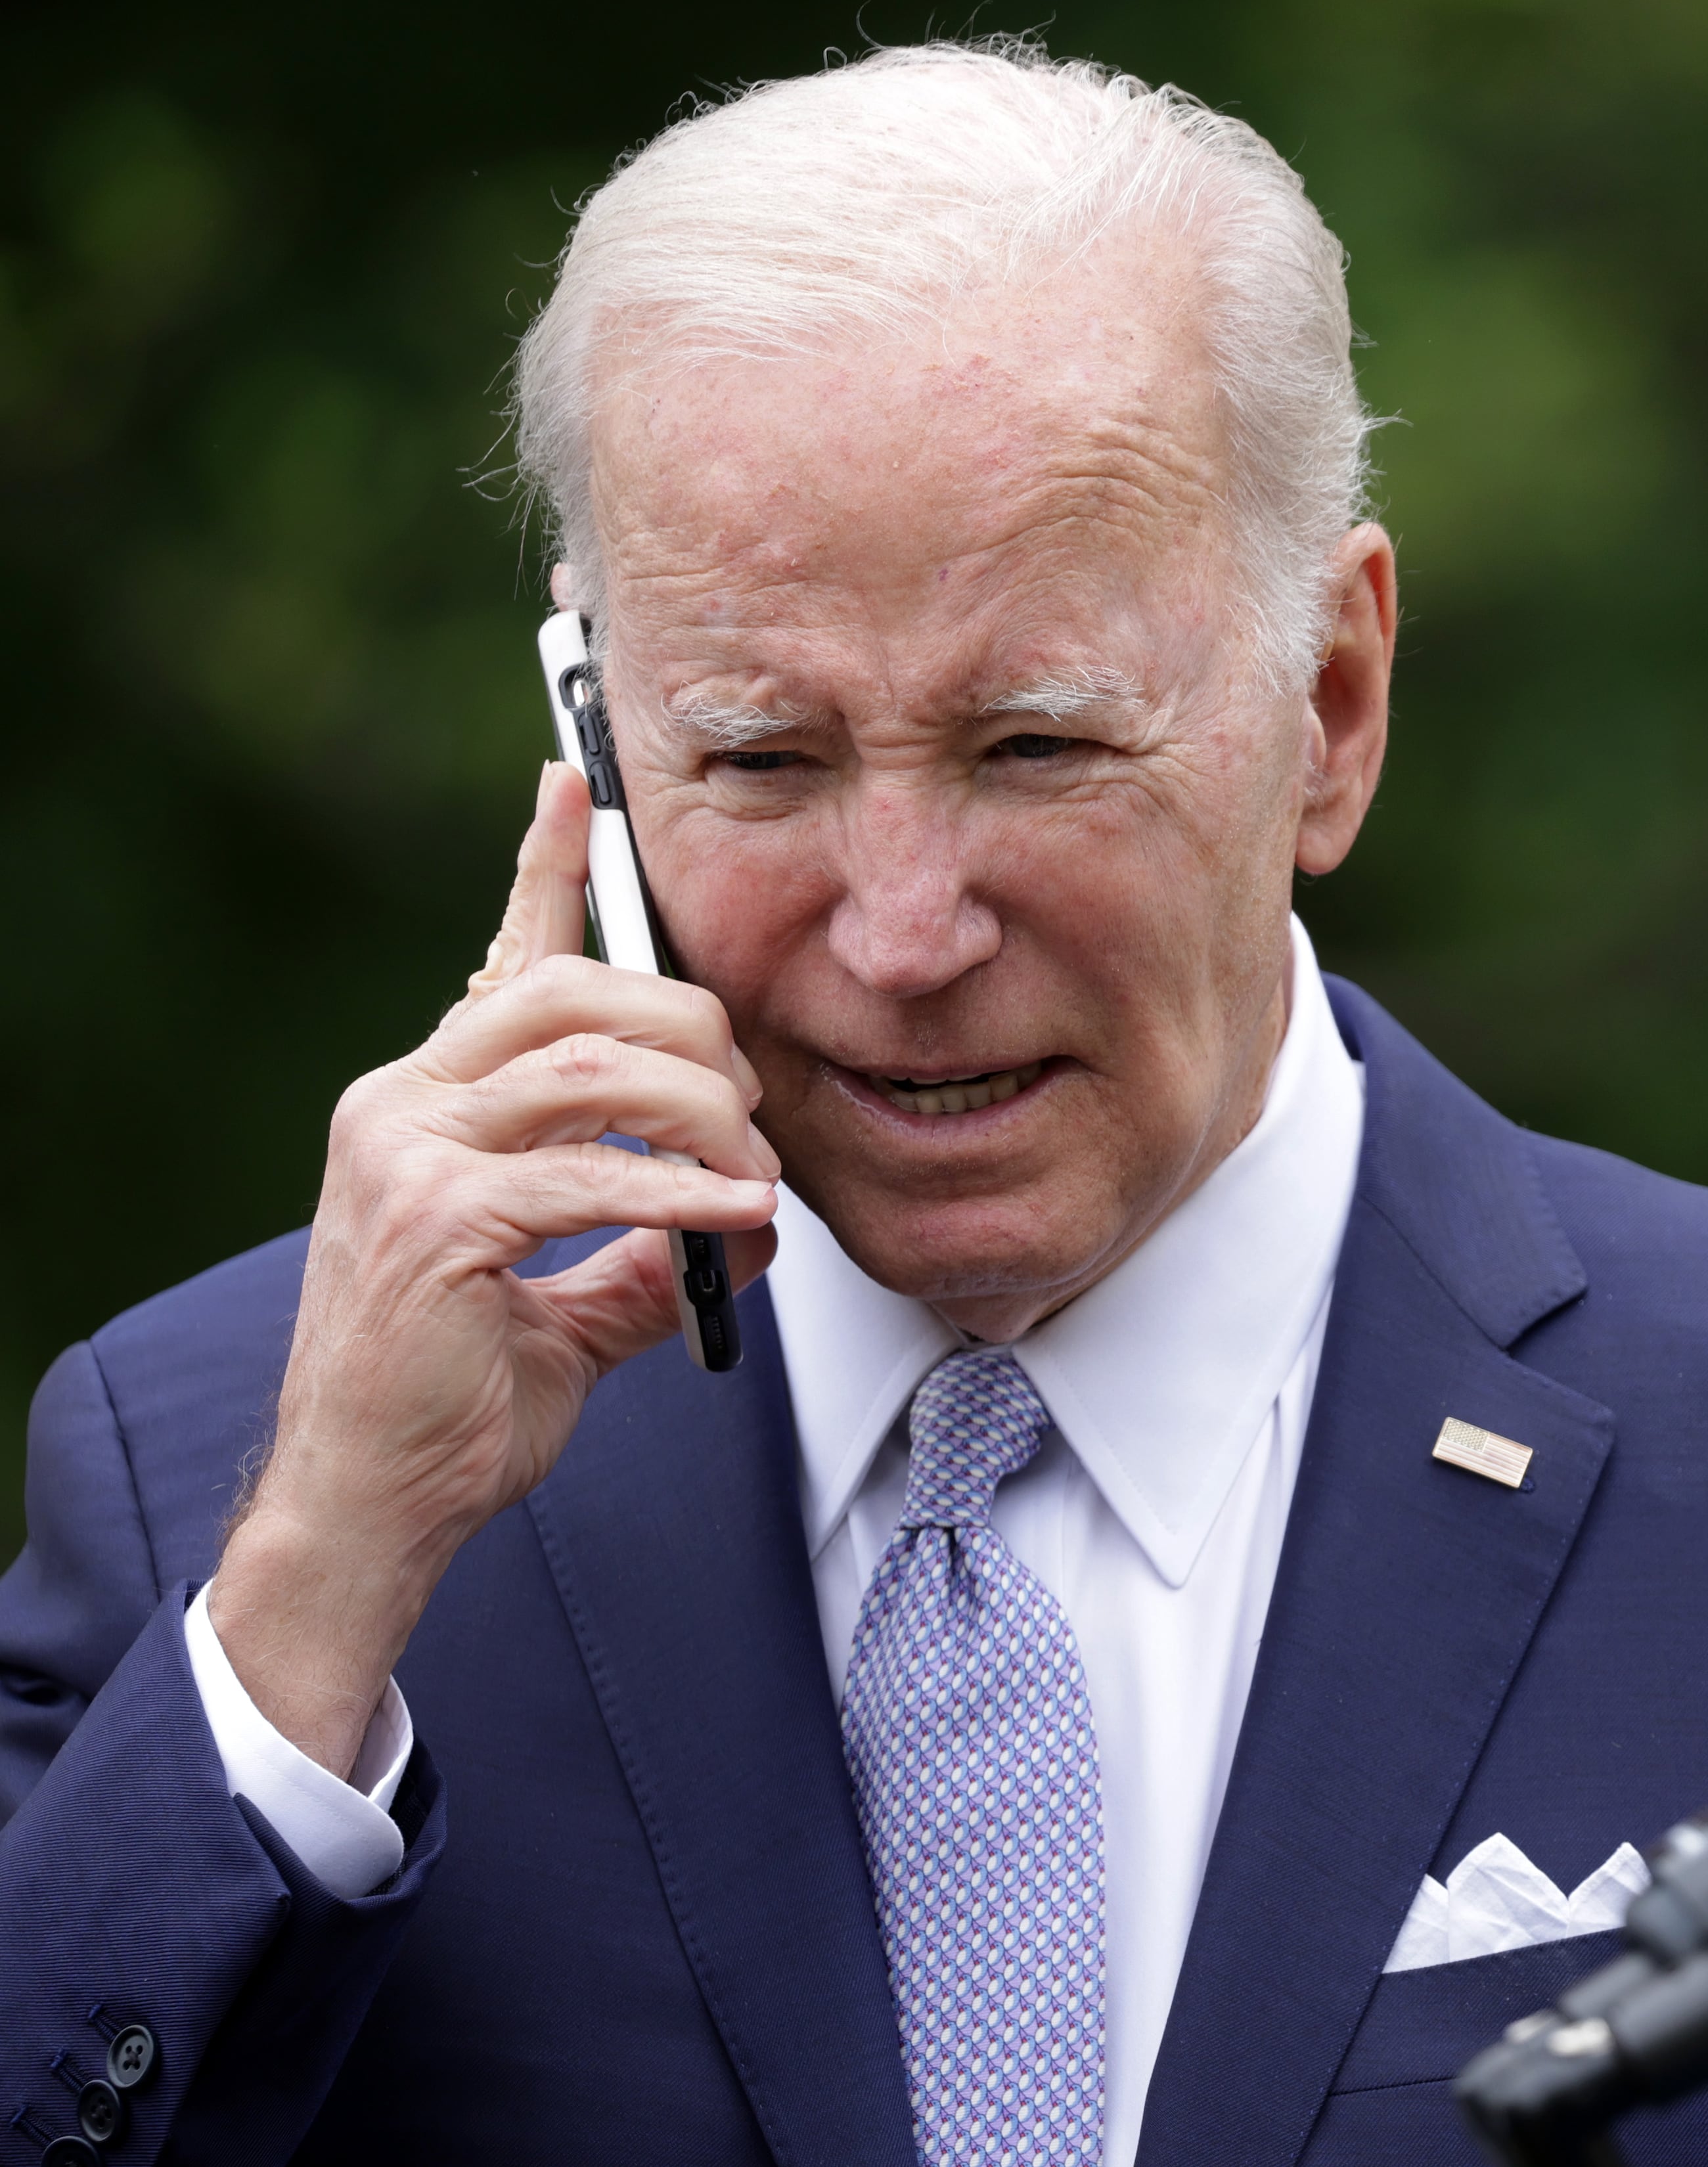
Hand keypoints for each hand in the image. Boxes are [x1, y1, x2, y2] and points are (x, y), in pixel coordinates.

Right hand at [208, 764, 782, 1778]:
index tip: (578, 786)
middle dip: (697, 1032)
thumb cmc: (456, 1401)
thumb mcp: (568, 1301)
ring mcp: (408, 1154)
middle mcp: (403, 1101)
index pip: (500, 956)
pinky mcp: (437, 1221)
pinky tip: (739, 1217)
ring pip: (596, 1065)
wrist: (374, 1501)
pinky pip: (593, 1173)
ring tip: (753, 1174)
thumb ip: (640, 1244)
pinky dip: (686, 1191)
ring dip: (704, 1112)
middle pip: (580, 992)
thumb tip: (731, 1221)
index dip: (546, 867)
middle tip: (754, 1109)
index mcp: (428, 1100)